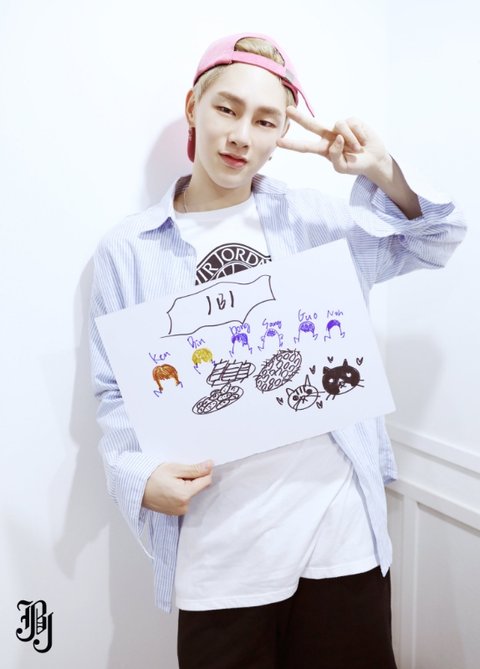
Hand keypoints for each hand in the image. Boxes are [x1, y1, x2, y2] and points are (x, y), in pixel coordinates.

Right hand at [142, 460, 213, 514]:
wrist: (136, 487)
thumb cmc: (152, 477)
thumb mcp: (175, 469)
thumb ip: (195, 469)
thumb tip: (210, 466)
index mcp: (185, 495)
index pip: (206, 481)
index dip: (203, 472)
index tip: (193, 467)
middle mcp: (184, 507)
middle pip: (199, 488)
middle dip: (193, 479)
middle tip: (178, 474)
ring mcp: (179, 511)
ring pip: (192, 494)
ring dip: (187, 486)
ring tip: (172, 482)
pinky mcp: (175, 513)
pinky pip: (185, 500)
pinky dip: (181, 493)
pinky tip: (170, 488)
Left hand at [277, 106, 391, 180]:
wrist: (373, 159)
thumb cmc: (355, 165)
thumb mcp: (343, 168)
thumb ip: (335, 157)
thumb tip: (336, 138)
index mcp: (323, 149)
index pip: (305, 147)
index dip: (292, 145)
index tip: (278, 142)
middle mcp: (329, 136)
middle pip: (312, 125)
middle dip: (300, 118)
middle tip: (288, 110)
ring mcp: (340, 128)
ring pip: (340, 127)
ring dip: (351, 140)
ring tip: (358, 149)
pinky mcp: (352, 121)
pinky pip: (352, 124)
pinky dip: (359, 135)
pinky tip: (363, 141)